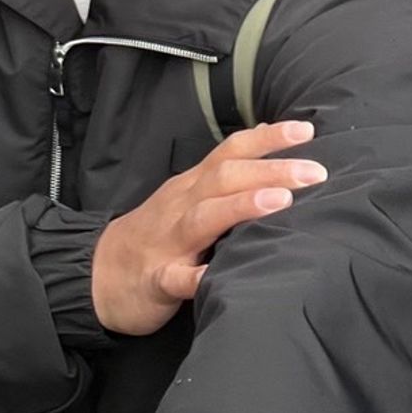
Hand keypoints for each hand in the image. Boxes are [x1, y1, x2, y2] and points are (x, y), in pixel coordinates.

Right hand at [91, 120, 327, 336]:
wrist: (96, 273)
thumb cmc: (155, 234)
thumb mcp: (188, 198)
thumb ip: (225, 177)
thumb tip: (270, 145)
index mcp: (193, 186)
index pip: (232, 151)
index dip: (268, 138)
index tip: (308, 132)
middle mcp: (182, 205)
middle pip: (225, 178)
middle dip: (271, 170)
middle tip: (315, 171)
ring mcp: (168, 242)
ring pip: (204, 218)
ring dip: (241, 207)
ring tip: (278, 202)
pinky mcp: (156, 280)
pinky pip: (176, 279)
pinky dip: (197, 278)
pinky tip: (217, 278)